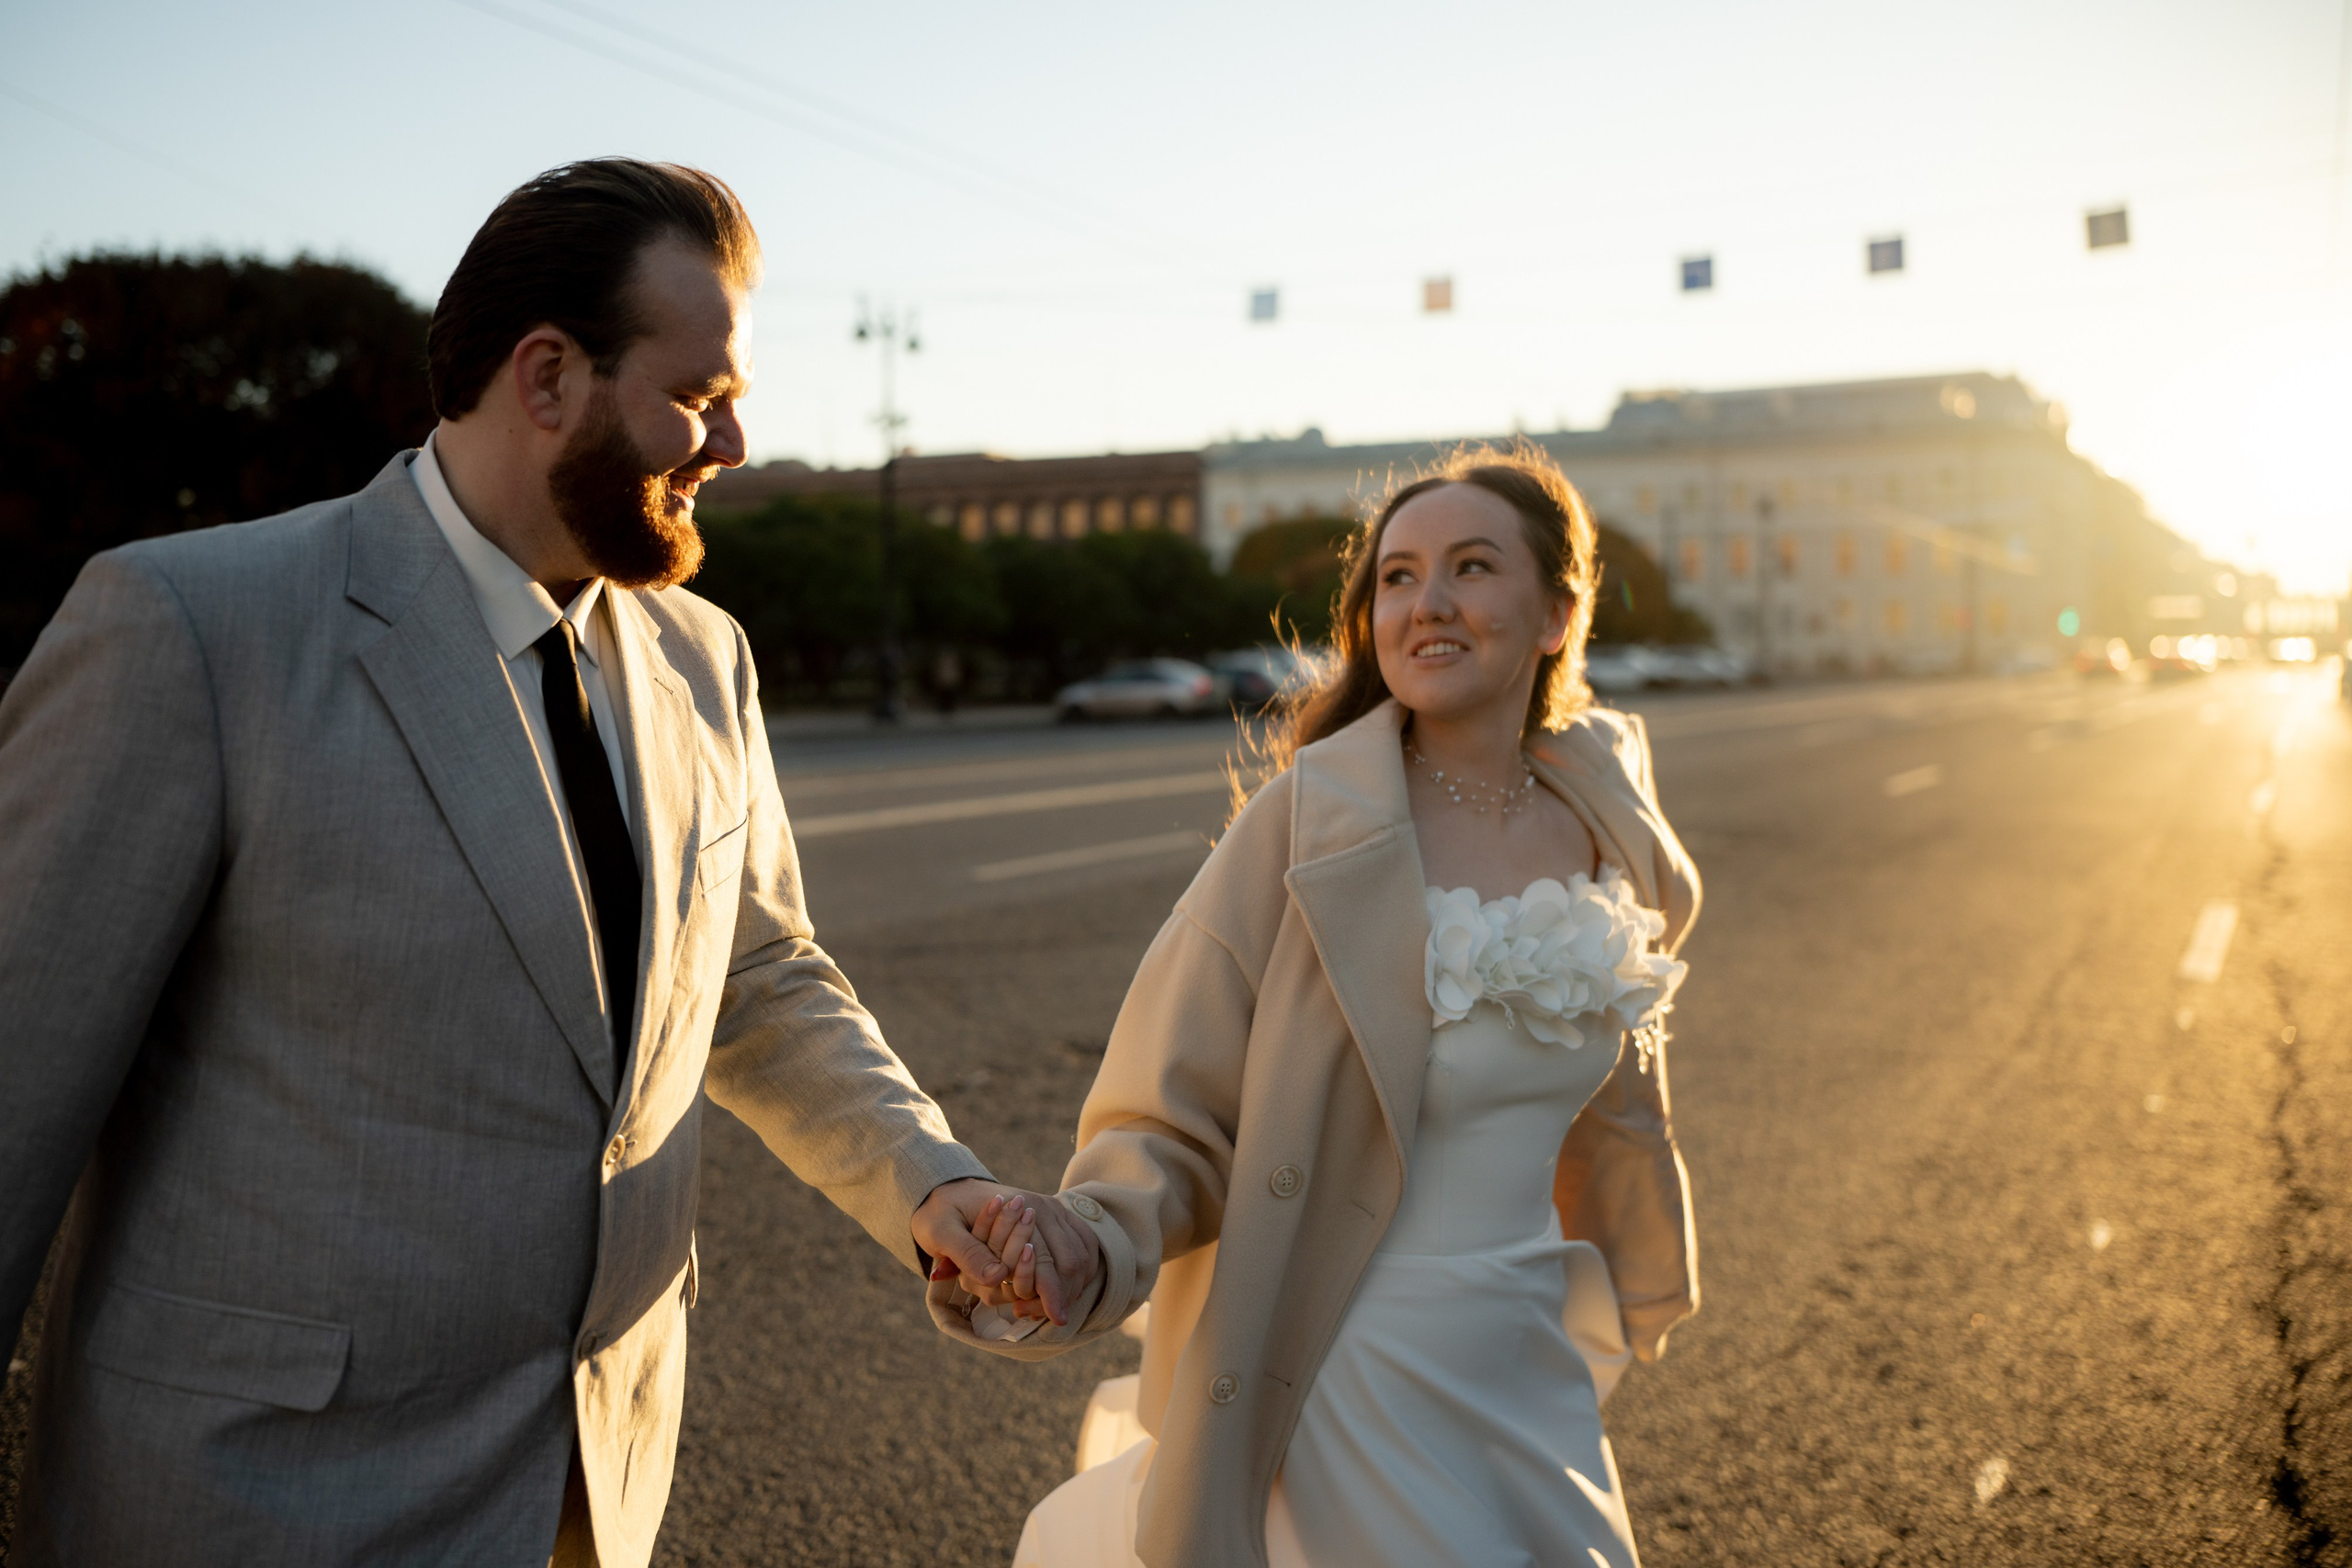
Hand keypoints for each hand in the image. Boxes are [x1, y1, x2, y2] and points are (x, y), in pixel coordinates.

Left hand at [918, 1182, 1102, 1326]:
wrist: (951, 1189)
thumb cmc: (941, 1214)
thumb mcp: (940, 1232)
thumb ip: (967, 1254)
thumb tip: (996, 1277)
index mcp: (1017, 1207)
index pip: (1045, 1259)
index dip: (1051, 1294)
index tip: (1056, 1320)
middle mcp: (1043, 1207)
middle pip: (1071, 1261)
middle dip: (1064, 1294)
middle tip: (1049, 1317)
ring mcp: (1054, 1211)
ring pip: (1082, 1256)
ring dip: (1073, 1286)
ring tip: (1050, 1305)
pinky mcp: (1058, 1217)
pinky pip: (1085, 1246)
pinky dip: (1081, 1271)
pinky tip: (1066, 1288)